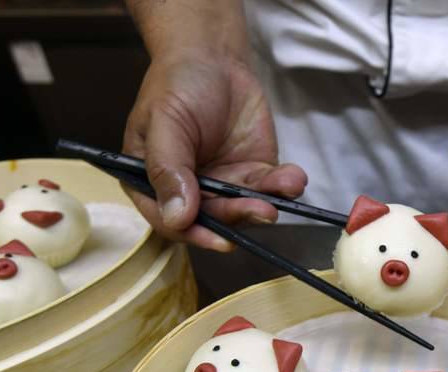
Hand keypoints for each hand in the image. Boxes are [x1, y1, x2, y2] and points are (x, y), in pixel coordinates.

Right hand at [123, 52, 306, 250]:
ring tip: (284, 189)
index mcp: (153, 184)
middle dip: (239, 216)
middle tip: (262, 209)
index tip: (220, 239)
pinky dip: (284, 187)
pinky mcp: (252, 173)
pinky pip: (269, 189)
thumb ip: (167, 169)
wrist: (212, 57)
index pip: (171, 222)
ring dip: (265, 203)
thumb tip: (177, 217)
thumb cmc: (177, 85)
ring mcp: (223, 185)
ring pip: (244, 208)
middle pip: (212, 220)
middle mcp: (189, 192)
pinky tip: (294, 179)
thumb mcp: (164, 122)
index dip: (195, 234)